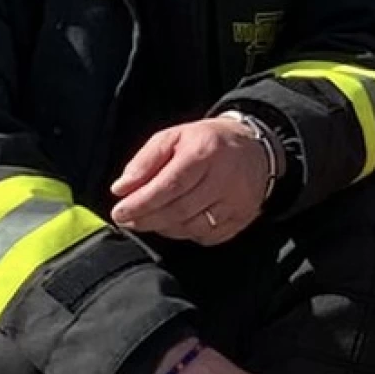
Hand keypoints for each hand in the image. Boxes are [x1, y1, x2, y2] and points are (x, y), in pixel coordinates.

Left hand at [110, 116, 273, 243]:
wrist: (254, 149)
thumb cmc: (207, 142)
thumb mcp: (173, 137)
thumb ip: (145, 161)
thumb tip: (122, 188)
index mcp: (204, 153)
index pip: (169, 185)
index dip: (142, 203)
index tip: (120, 212)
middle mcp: (224, 179)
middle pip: (179, 210)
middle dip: (147, 219)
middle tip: (128, 220)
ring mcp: (236, 201)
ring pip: (192, 227)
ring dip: (165, 228)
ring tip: (150, 220)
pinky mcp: (242, 218)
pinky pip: (208, 236)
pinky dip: (187, 234)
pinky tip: (176, 223)